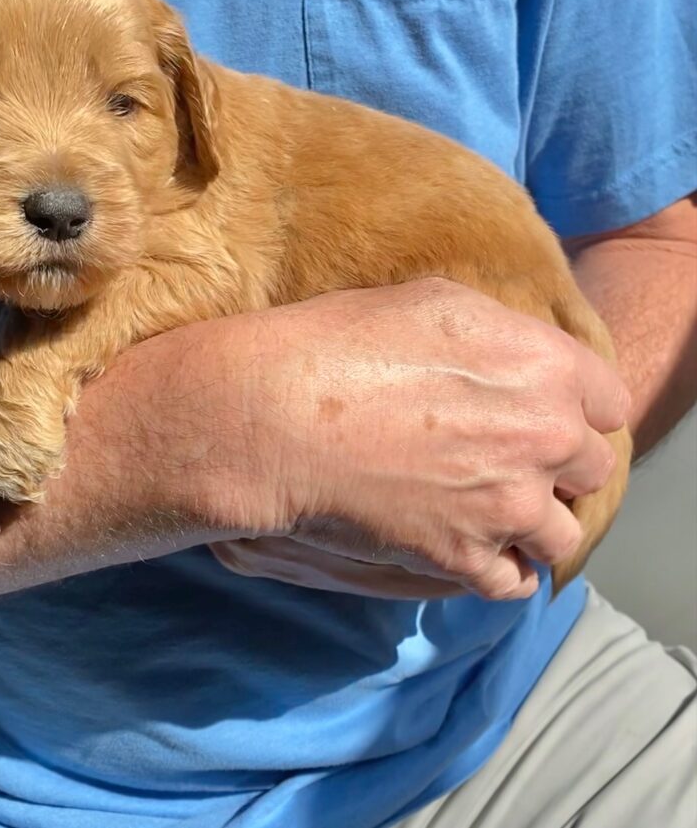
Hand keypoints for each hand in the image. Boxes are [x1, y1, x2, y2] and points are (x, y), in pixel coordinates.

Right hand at [198, 278, 627, 599]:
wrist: (276, 415)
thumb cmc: (341, 343)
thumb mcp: (431, 302)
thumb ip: (500, 333)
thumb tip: (518, 356)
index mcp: (545, 367)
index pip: (607, 401)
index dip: (571, 406)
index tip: (538, 412)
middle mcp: (543, 438)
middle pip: (588, 468)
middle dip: (552, 464)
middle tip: (502, 457)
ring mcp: (508, 505)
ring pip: (561, 534)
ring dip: (532, 524)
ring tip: (486, 510)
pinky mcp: (465, 557)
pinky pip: (513, 582)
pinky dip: (496, 568)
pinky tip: (467, 546)